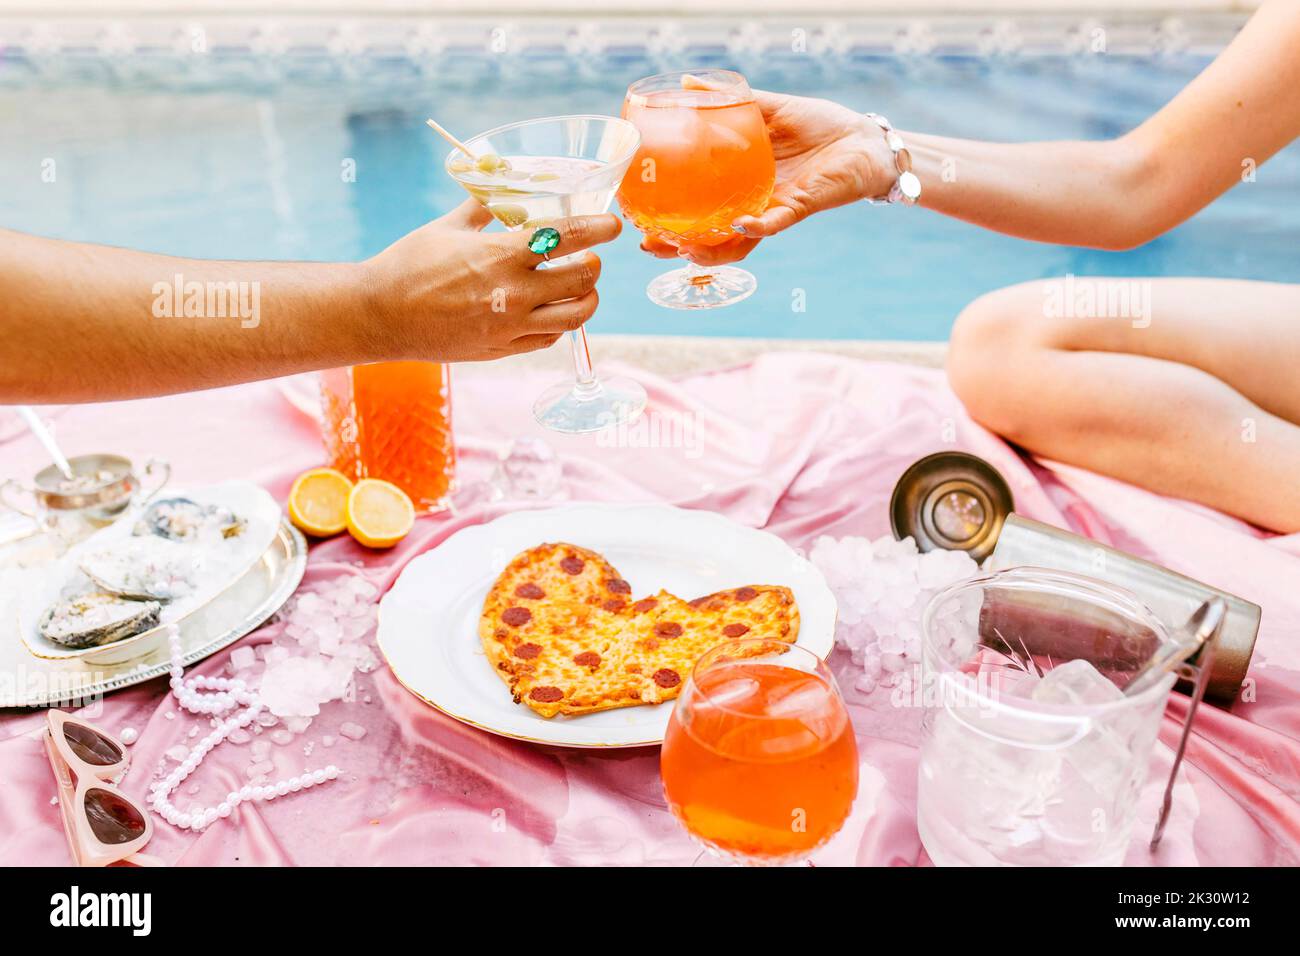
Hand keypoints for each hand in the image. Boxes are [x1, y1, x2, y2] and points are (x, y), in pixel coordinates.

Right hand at [362, 200, 620, 361]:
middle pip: (582, 278)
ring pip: (575, 315)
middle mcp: (513, 293)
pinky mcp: (504, 349)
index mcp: (501, 255)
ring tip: (580, 286)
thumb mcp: (448, 226)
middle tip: (589, 256)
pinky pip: (550, 338)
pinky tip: (553, 309)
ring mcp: (511, 326)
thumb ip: (486, 206)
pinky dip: (561, 322)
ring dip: (587, 297)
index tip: (612, 224)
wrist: (381, 315)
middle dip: (593, 264)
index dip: (597, 228)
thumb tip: (510, 188)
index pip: (568, 237)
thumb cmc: (409, 265)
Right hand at [640, 90, 894, 266]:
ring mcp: (774, 210)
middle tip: (648, 245)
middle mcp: (752, 204)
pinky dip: (756, 226)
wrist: (865, 139)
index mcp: (739, 185)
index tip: (636, 217)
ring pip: (737, 241)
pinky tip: (737, 223)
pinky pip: (775, 223)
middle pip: (708, 237)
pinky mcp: (801, 207)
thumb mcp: (770, 108)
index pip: (697, 210)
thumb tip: (686, 82)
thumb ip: (731, 100)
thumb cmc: (820, 126)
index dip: (667, 218)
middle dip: (677, 247)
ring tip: (684, 248)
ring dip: (710, 250)